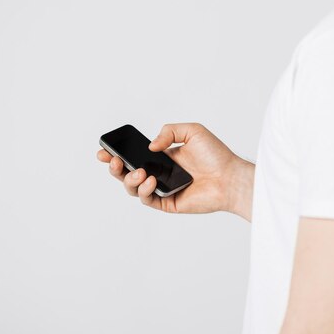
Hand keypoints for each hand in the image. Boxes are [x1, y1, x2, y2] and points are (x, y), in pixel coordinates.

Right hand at [96, 122, 253, 216]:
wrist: (230, 177)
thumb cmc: (216, 155)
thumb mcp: (192, 131)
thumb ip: (169, 131)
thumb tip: (150, 146)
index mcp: (163, 156)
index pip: (134, 156)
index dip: (116, 153)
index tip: (104, 149)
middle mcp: (160, 173)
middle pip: (127, 173)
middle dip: (114, 167)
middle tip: (112, 160)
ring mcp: (163, 189)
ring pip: (133, 188)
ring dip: (129, 179)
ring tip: (141, 172)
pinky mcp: (168, 203)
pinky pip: (148, 199)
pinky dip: (144, 190)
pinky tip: (151, 180)